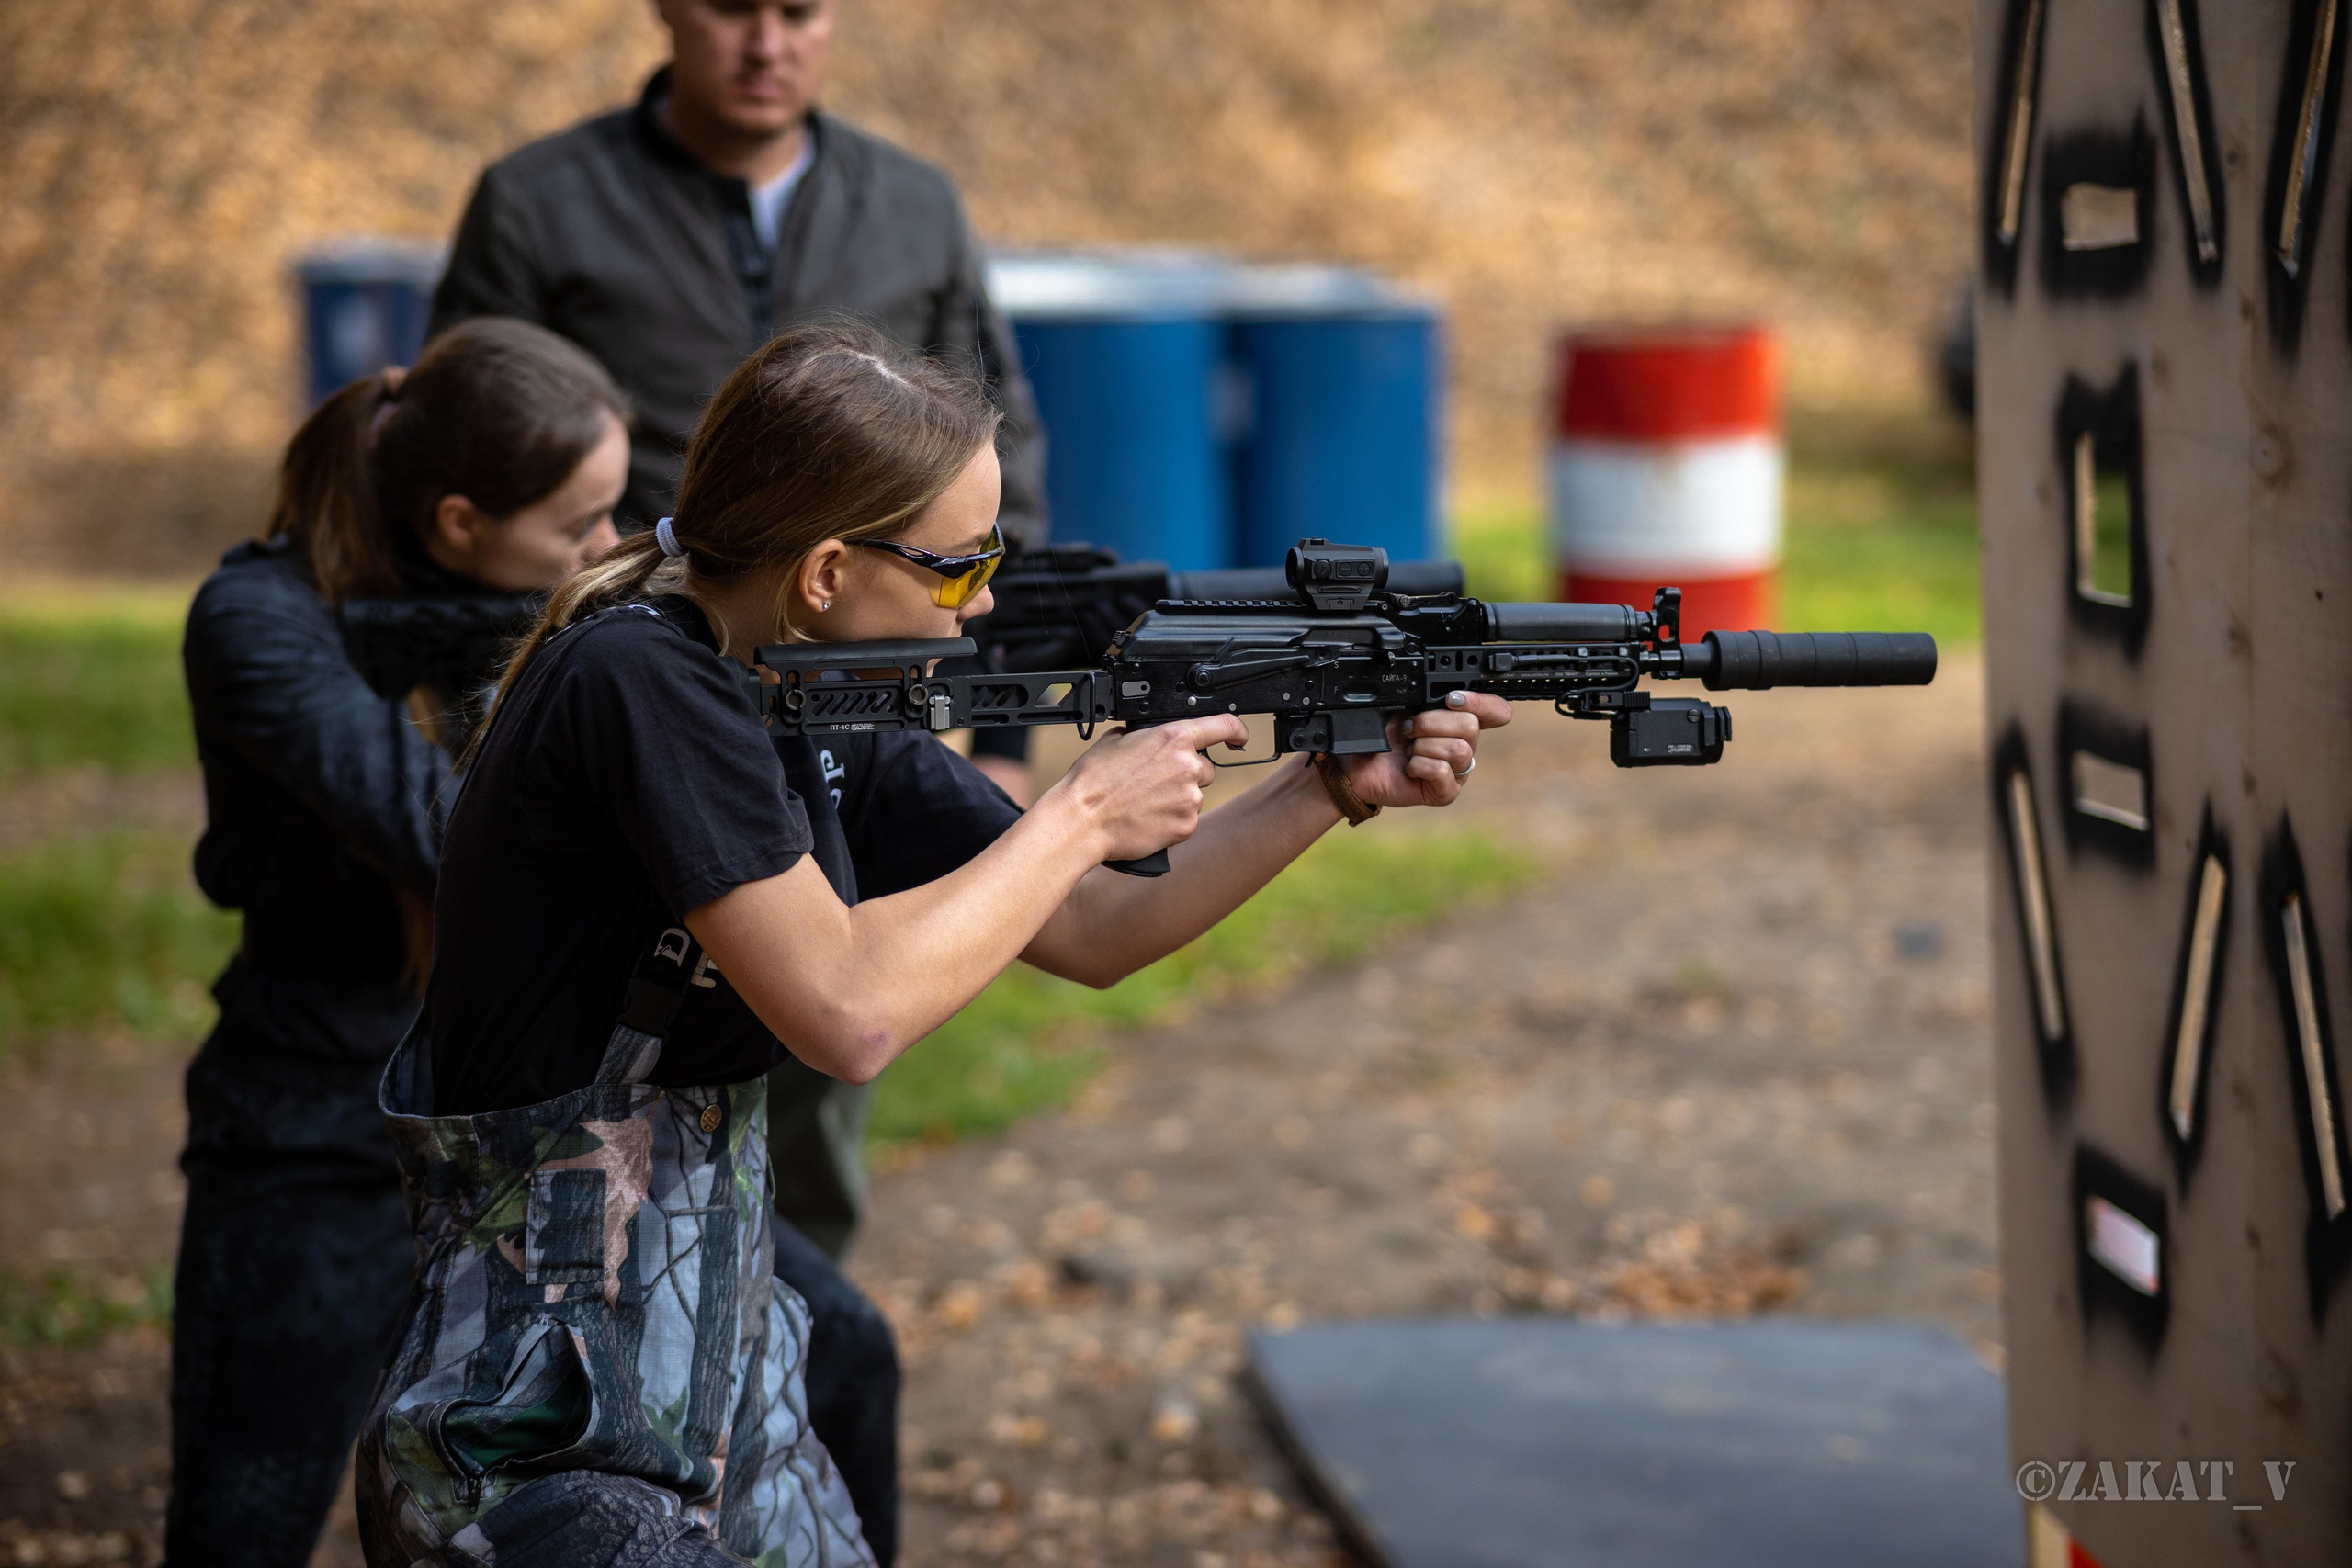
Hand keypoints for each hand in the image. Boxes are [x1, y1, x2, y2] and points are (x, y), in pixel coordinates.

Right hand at [1049, 715, 1249, 861]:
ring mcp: (1190, 799)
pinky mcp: (1186, 826)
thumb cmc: (1093, 781)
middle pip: (1206, 768)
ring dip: (1178, 799)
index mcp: (1174, 738)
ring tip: (1145, 802)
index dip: (1237, 731)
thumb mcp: (1116, 740)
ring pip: (1195, 796)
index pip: (1224, 726)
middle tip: (1156, 783)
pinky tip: (1148, 818)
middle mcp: (1188, 766)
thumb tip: (1151, 737)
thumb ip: (1145, 735)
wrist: (1083, 820)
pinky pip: (1187, 820)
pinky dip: (1172, 821)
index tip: (1239, 737)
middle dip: (1187, 775)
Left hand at [1343, 691, 1510, 808]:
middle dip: (1431, 722)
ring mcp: (1457, 771)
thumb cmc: (1382, 733)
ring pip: (1458, 749)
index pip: (1497, 711)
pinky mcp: (1444, 793)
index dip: (1481, 702)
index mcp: (1461, 720)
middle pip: (1471, 726)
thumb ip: (1432, 695)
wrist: (1357, 761)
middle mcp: (1465, 744)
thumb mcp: (1406, 705)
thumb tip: (1453, 694)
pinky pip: (1442, 772)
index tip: (1450, 699)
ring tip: (1408, 750)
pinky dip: (1420, 765)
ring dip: (1423, 745)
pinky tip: (1409, 767)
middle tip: (1409, 729)